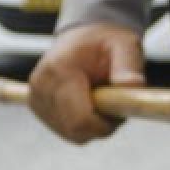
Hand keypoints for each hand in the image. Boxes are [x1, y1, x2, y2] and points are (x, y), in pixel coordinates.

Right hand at [28, 22, 145, 145]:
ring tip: (101, 99)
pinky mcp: (36, 106)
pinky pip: (66, 130)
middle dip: (100, 126)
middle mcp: (41, 86)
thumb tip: (133, 84)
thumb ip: (129, 65)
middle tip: (113, 103)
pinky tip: (87, 103)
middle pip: (75, 130)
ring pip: (71, 134)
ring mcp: (35, 97)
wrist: (84, 36)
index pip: (80, 120)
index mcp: (60, 70)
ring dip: (92, 125)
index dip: (105, 125)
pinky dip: (81, 124)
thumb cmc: (106, 42)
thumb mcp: (125, 45)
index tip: (120, 111)